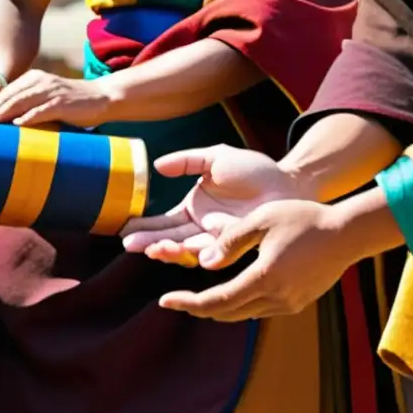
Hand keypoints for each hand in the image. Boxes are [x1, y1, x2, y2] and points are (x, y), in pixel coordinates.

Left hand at [0, 69, 112, 126]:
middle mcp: (40, 81)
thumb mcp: (46, 98)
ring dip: (4, 113)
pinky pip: (42, 109)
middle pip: (11, 95)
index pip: (7, 91)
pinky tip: (18, 124)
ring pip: (22, 101)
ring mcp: (51, 91)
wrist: (101, 98)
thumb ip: (28, 104)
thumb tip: (6, 119)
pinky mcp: (62, 102)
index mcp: (33, 78)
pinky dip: (29, 117)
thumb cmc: (70, 103)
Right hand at [121, 145, 309, 264]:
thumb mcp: (216, 157)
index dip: (143, 226)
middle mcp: (200, 229)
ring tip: (154, 248)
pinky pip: (212, 254)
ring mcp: (217, 240)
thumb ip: (187, 161)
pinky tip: (185, 250)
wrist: (288, 182)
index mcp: (193, 209)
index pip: (162, 221)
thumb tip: (157, 166)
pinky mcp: (234, 247)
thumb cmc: (254, 169)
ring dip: (169, 251)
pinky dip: (197, 254)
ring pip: (186, 251)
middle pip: (168, 239)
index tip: (123, 229)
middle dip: (149, 243)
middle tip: (130, 244)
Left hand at [157, 200, 362, 320]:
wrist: (347, 233)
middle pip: (226, 313)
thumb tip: (202, 262)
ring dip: (219, 307)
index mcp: (264, 278)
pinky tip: (231, 291)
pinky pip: (260, 309)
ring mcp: (289, 304)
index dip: (188, 303)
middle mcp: (276, 298)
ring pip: (242, 314)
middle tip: (175, 299)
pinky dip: (240, 303)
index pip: (217, 301)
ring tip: (196, 296)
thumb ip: (229, 241)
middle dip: (198, 307)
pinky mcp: (297, 303)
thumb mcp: (261, 220)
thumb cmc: (304, 218)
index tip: (165, 301)